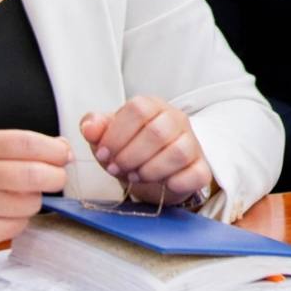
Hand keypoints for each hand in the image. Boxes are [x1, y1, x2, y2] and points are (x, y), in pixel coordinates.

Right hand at [0, 129, 70, 247]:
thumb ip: (18, 143)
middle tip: (57, 175)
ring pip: (30, 203)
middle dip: (56, 175)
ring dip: (37, 197)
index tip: (64, 153)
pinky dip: (22, 217)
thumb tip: (61, 148)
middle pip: (34, 175)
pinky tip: (9, 209)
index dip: (54, 149)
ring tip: (24, 192)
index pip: (27, 144)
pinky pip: (17, 226)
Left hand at [81, 97, 212, 205]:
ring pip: (177, 152)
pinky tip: (161, 184)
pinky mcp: (201, 167)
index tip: (104, 154)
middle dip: (130, 156)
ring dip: (150, 170)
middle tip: (118, 168)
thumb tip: (89, 127)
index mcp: (152, 106)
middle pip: (157, 131)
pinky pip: (195, 174)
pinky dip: (175, 183)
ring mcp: (192, 142)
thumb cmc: (130, 149)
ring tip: (136, 176)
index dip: (117, 134)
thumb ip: (95, 127)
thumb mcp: (108, 137)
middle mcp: (176, 119)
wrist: (153, 173)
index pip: (138, 109)